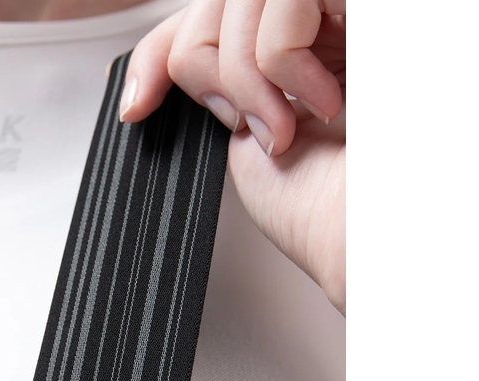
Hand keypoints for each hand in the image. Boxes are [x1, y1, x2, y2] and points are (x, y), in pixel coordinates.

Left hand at [122, 0, 345, 313]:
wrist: (365, 234)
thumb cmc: (316, 208)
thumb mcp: (242, 145)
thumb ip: (219, 91)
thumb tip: (180, 66)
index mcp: (283, 54)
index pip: (204, 20)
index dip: (158, 52)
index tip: (137, 104)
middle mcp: (309, 25)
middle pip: (213, 4)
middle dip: (201, 66)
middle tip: (239, 123)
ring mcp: (333, 14)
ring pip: (240, 2)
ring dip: (243, 77)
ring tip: (285, 126)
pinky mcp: (359, 6)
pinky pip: (282, 5)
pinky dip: (279, 63)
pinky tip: (318, 102)